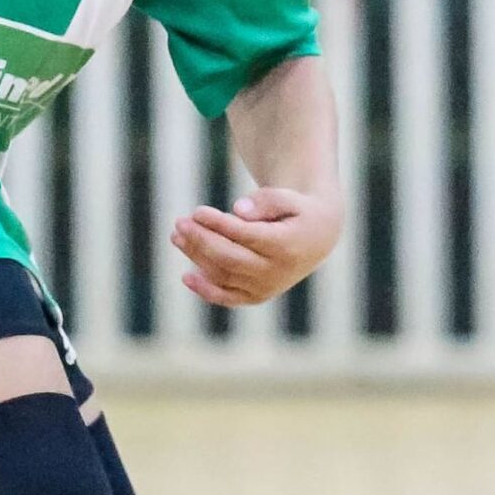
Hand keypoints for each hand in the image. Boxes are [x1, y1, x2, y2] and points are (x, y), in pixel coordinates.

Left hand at [170, 185, 340, 306]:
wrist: (317, 238)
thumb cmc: (297, 210)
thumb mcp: (289, 197)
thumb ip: (266, 201)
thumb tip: (237, 210)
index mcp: (286, 246)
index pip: (245, 236)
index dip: (218, 224)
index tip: (197, 211)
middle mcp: (276, 272)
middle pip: (230, 258)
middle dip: (201, 240)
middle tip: (179, 222)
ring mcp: (266, 287)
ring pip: (224, 275)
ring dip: (197, 257)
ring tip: (177, 236)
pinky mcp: (258, 296)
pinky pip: (228, 297)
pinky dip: (206, 290)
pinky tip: (187, 276)